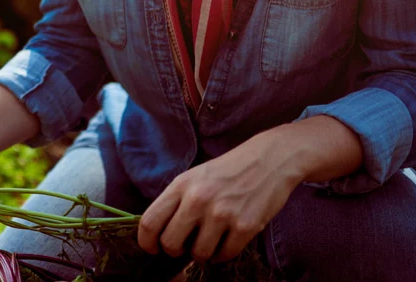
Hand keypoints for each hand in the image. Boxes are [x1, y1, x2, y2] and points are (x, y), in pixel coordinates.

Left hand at [137, 133, 301, 262]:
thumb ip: (176, 201)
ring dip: (202, 254)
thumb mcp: (193, 178)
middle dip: (174, 251)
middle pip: (170, 243)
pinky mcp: (246, 226)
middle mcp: (198, 200)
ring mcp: (222, 214)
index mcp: (181, 186)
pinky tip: (226, 242)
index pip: (150, 222)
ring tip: (208, 242)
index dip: (146, 242)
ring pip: (199, 254)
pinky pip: (225, 255)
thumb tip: (160, 233)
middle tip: (184, 246)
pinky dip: (222, 255)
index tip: (152, 248)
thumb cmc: (227, 171)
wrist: (269, 159)